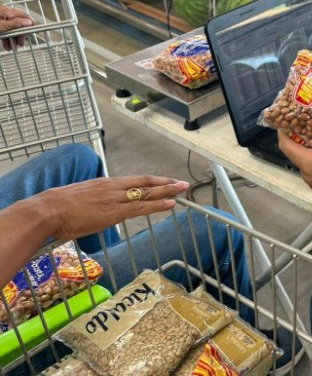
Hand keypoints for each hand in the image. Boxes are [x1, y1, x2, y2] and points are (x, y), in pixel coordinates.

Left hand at [0, 4, 33, 49]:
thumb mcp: (1, 26)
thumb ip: (14, 24)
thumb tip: (28, 22)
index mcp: (7, 11)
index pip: (25, 16)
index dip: (32, 24)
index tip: (35, 32)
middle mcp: (4, 12)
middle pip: (18, 22)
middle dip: (20, 34)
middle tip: (20, 44)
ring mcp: (0, 16)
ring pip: (10, 26)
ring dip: (13, 37)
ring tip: (12, 47)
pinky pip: (4, 27)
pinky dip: (6, 35)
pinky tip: (5, 43)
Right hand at [33, 175, 187, 241]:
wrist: (46, 210)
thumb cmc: (56, 207)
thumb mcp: (78, 197)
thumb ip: (92, 199)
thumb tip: (96, 206)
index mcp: (104, 184)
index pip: (134, 180)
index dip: (152, 180)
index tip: (165, 180)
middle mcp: (113, 188)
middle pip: (146, 183)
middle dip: (166, 183)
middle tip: (182, 183)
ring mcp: (115, 199)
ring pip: (147, 193)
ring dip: (167, 191)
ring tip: (183, 190)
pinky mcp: (113, 212)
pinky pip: (141, 208)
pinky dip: (158, 205)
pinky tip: (170, 204)